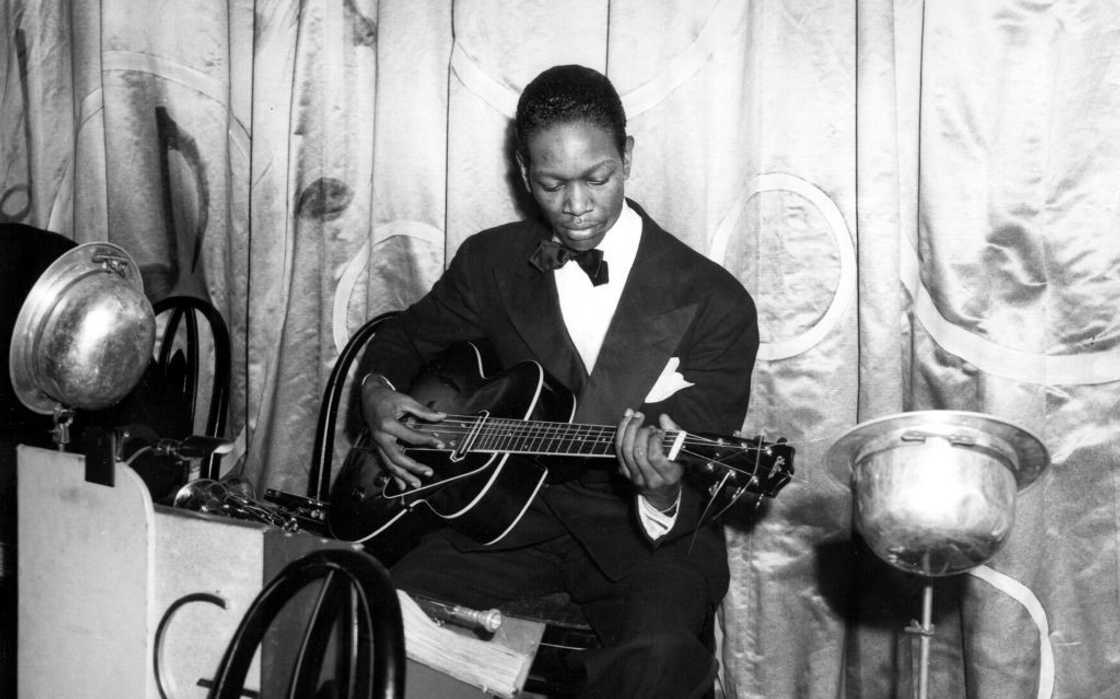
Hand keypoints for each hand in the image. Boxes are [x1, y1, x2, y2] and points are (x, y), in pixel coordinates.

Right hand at [361, 374, 445, 488]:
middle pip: (397, 457)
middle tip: (428, 472)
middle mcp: (380, 436)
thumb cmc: (387, 398)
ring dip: (403, 476)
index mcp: (388, 424)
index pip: (411, 436)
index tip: (440, 444)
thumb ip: (423, 411)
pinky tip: (401, 485)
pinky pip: (386, 463)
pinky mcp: (377, 447)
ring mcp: (377, 443)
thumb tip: (441, 416)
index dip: (427, 441)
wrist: (369, 397)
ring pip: (389, 464)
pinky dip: (393, 475)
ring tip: (416, 483)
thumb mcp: (406, 400)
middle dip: (413, 467)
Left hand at [615, 409, 682, 508]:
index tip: (659, 432)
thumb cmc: (674, 467)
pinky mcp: (625, 472)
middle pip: (638, 453)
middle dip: (641, 433)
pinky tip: (627, 419)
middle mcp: (650, 479)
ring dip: (630, 430)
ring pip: (626, 451)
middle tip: (649, 425)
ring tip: (638, 419)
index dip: (654, 441)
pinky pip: (618, 451)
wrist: (662, 492)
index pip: (655, 457)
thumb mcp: (680, 453)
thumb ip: (675, 433)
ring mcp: (635, 477)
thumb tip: (663, 418)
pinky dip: (621, 432)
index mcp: (668, 476)